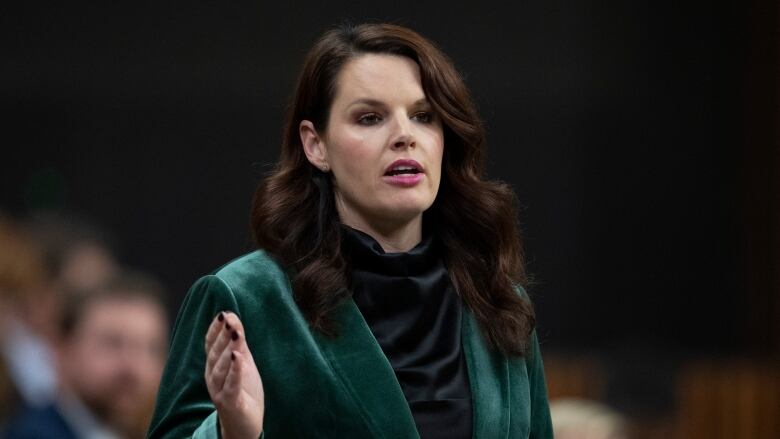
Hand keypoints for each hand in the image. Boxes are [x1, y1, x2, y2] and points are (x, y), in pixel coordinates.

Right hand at [205, 311, 263, 438]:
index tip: (223, 314)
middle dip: (222, 336)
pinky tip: (238, 357)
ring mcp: (219, 390)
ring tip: (235, 335)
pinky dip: (234, 371)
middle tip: (229, 320)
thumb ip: (238, 342)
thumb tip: (232, 316)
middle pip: (215, 354)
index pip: (210, 344)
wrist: (245, 423)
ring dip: (228, 350)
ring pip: (221, 368)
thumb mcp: (243, 362)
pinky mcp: (229, 402)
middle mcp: (212, 376)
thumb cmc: (243, 390)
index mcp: (214, 365)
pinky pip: (231, 385)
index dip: (215, 329)